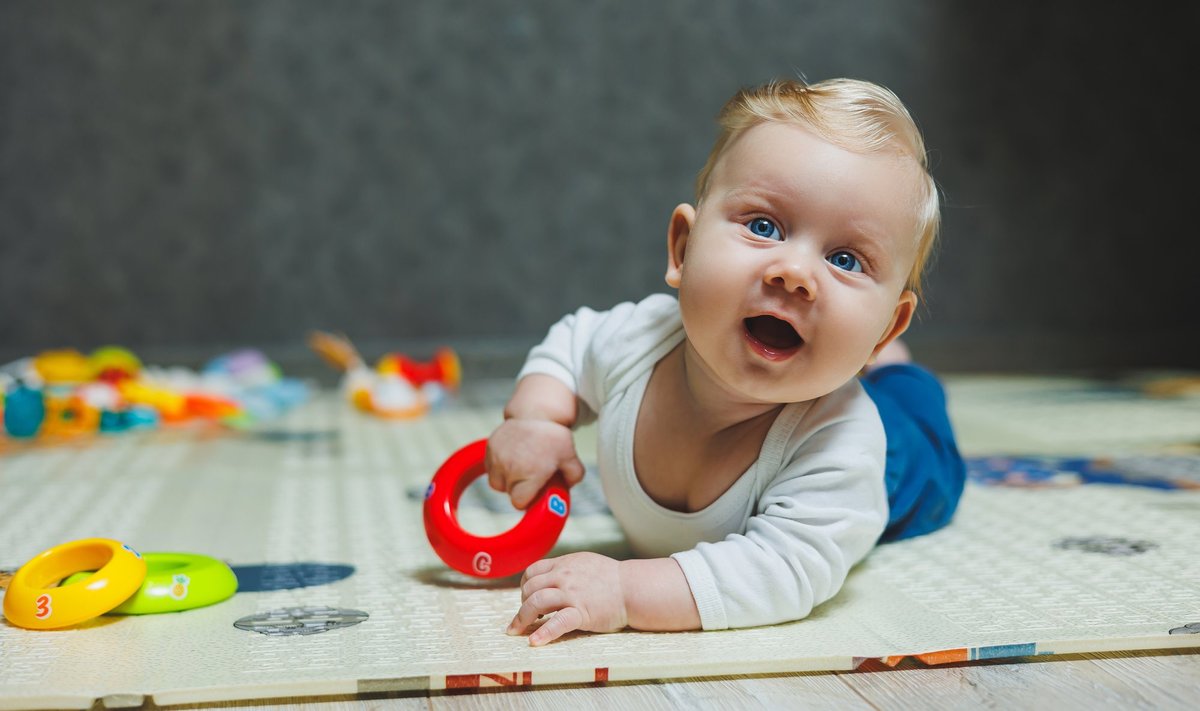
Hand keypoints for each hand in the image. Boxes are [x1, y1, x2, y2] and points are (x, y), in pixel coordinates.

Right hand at [485, 418, 584, 509]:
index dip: (527, 500)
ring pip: (496, 482)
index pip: (519, 502)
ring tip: (520, 468)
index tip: (533, 492)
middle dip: (519, 488)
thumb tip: (566, 489)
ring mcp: (498, 457)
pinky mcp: (490, 448)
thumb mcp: (571, 457)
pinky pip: (489, 468)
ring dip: (506, 479)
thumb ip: (573, 477)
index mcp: (531, 474)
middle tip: (531, 477)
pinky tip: (511, 458)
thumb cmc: (553, 437)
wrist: (535, 412)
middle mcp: (511, 468)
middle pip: (508, 492)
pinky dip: (497, 467)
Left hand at [506, 552, 627, 645]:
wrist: (632, 588)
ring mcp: (572, 594)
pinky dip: (543, 633)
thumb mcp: (584, 563)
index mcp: (564, 564)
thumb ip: (565, 568)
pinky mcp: (582, 612)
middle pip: (530, 587)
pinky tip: (534, 642)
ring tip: (517, 631)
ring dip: (522, 618)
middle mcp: (564, 576)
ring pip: (536, 602)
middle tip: (524, 617)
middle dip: (522, 604)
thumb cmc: (610, 578)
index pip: (532, 571)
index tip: (526, 598)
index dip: (524, 586)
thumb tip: (547, 577)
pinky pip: (557, 623)